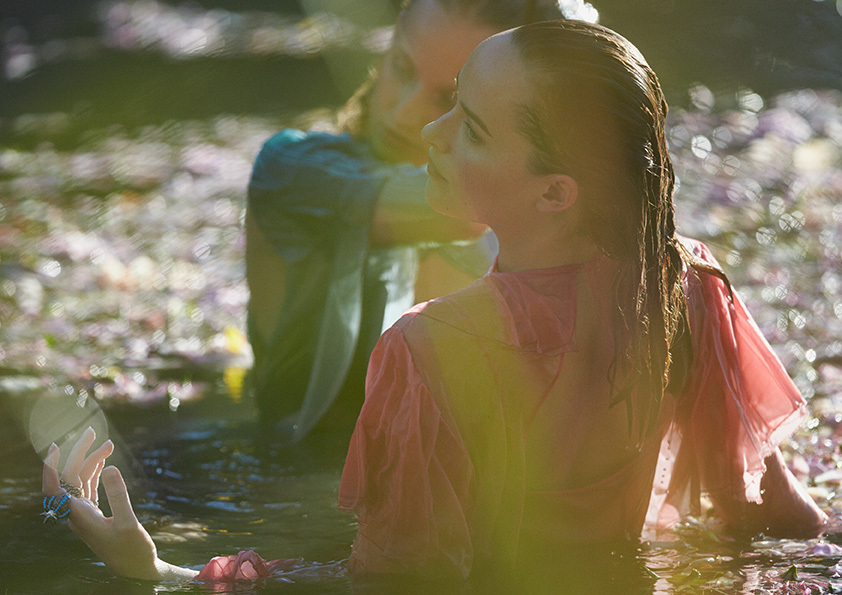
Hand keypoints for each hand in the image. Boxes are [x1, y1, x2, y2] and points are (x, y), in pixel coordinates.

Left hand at [42, 427, 195, 580]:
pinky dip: (96, 472)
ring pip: (81, 481)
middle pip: (70, 477)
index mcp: (79, 516)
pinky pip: (89, 488)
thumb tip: (110, 467)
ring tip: (109, 444)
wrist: (136, 569)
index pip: (54, 489)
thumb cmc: (132, 550)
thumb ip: (118, 495)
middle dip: (79, 453)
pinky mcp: (95, 514)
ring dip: (92, 461)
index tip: (57, 446)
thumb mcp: (128, 523)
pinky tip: (104, 462)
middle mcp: (77, 513)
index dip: (51, 467)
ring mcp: (85, 513)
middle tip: (93, 432)